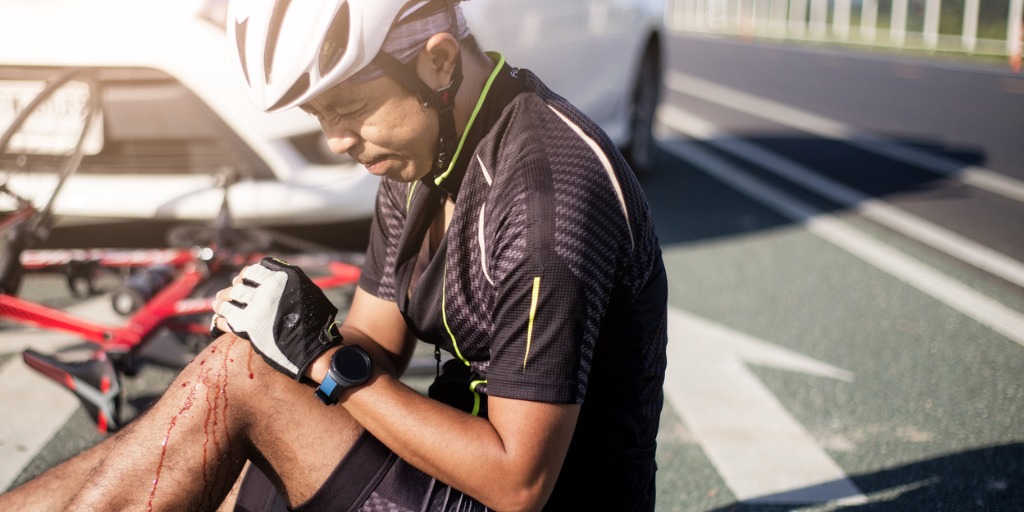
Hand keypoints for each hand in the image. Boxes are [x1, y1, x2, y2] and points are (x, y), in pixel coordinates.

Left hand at [213, 257, 340, 379]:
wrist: (316, 347)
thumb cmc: (316, 320)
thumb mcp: (306, 290)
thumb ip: (287, 281)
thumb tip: (269, 278)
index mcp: (282, 278)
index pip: (253, 271)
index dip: (245, 276)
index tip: (241, 281)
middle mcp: (268, 290)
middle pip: (239, 285)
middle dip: (230, 291)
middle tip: (224, 295)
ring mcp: (258, 308)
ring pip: (229, 300)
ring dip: (221, 303)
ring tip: (218, 305)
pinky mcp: (249, 328)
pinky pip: (227, 320)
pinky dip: (221, 320)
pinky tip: (220, 321)